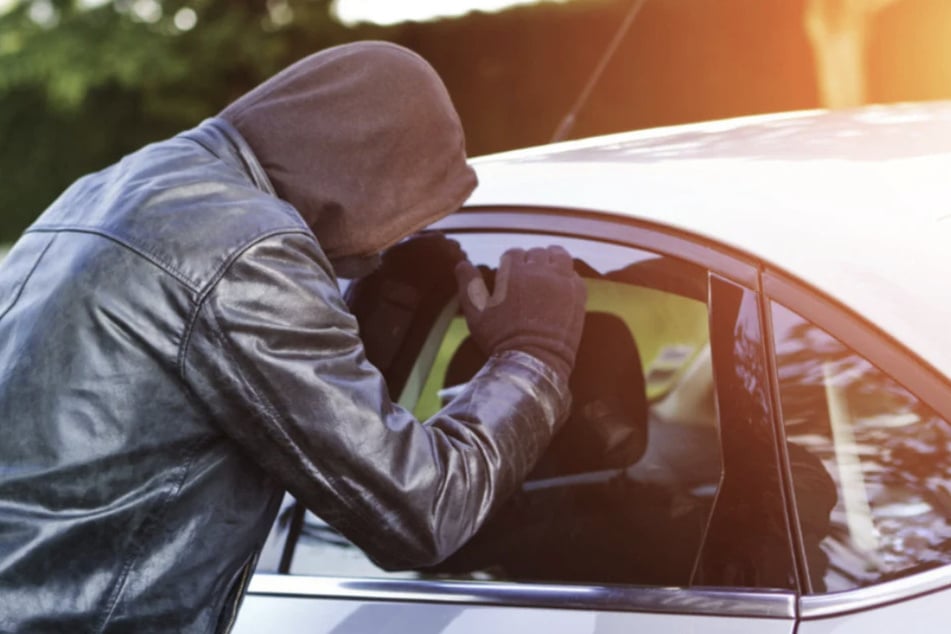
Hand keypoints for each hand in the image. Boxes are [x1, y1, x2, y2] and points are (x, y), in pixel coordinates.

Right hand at [454, 246, 586, 379]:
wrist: (534, 361)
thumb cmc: (500, 339)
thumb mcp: (476, 313)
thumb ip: (468, 285)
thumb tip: (461, 263)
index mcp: (514, 272)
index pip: (513, 253)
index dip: (509, 262)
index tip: (508, 273)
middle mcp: (540, 271)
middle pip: (536, 253)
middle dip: (530, 261)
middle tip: (527, 274)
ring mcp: (561, 282)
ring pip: (559, 256)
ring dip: (552, 259)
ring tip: (547, 269)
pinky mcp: (578, 295)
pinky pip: (574, 274)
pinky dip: (567, 276)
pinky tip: (561, 285)